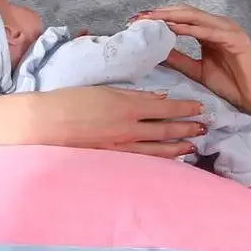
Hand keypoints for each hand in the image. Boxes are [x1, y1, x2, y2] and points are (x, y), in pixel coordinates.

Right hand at [0, 87, 205, 157]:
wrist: (45, 123)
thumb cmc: (70, 100)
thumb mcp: (104, 89)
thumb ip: (133, 95)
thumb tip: (158, 97)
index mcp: (127, 106)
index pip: (165, 107)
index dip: (185, 108)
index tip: (200, 107)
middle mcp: (129, 128)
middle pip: (166, 130)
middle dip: (188, 129)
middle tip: (205, 128)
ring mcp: (121, 147)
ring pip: (158, 149)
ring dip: (178, 147)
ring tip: (194, 146)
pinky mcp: (112, 159)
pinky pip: (143, 161)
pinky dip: (159, 160)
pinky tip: (170, 161)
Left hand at [132, 5, 250, 118]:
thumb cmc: (233, 85)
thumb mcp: (198, 71)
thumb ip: (179, 60)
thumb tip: (157, 52)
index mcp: (209, 31)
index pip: (180, 18)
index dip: (159, 18)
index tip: (136, 22)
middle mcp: (218, 25)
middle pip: (184, 12)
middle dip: (159, 13)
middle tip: (137, 17)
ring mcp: (227, 29)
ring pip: (193, 16)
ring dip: (170, 16)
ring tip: (149, 19)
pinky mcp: (234, 37)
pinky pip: (207, 30)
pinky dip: (188, 28)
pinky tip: (171, 29)